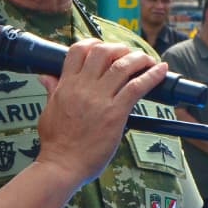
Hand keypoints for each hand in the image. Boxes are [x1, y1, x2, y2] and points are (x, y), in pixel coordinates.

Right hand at [36, 39, 165, 186]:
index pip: (78, 50)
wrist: (62, 165)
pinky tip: (161, 71)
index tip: (103, 47)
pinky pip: (137, 87)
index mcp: (66, 85)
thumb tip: (46, 76)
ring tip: (148, 60)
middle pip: (103, 52)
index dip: (93, 43)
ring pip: (123, 65)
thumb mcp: (48, 111)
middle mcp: (82, 87)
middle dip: (119, 48)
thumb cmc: (55, 143)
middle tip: (128, 55)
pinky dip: (152, 76)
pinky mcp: (115, 113)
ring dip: (139, 58)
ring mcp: (99, 99)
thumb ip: (52, 91)